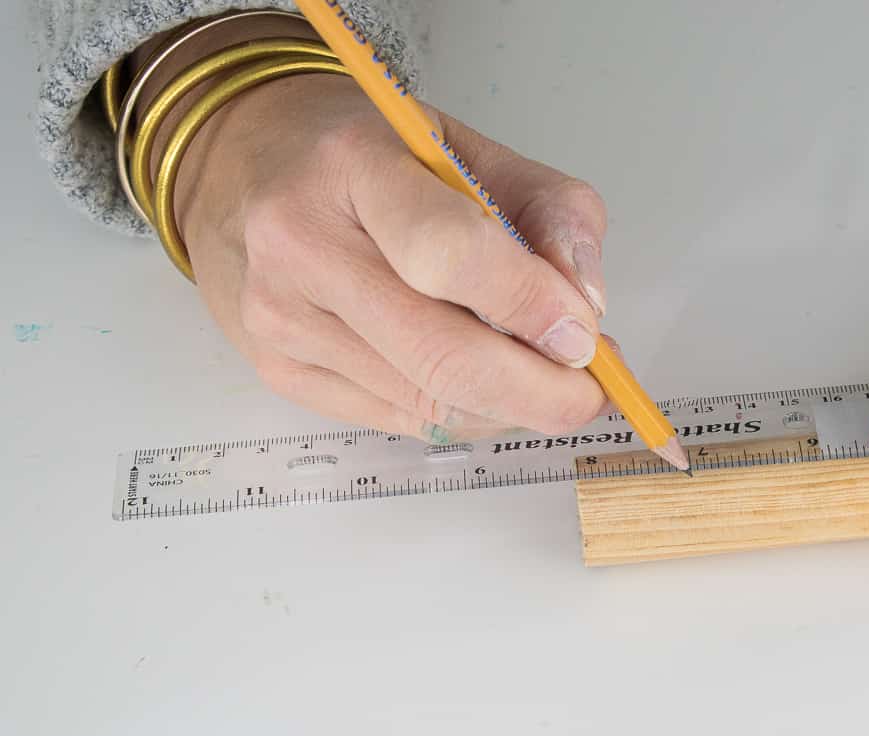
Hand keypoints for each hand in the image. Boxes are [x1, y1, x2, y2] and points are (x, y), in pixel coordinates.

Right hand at [174, 72, 610, 441]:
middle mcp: (302, 244)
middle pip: (442, 356)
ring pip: (430, 402)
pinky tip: (481, 380)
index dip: (530, 307)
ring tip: (542, 375)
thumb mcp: (470, 149)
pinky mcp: (281, 371)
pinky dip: (464, 412)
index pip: (450, 253)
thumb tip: (586, 308)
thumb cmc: (371, 157)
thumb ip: (551, 213)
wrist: (243, 165)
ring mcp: (282, 317)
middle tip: (590, 392)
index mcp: (354, 165)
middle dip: (541, 392)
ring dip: (509, 405)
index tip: (584, 335)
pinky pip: (402, 419)